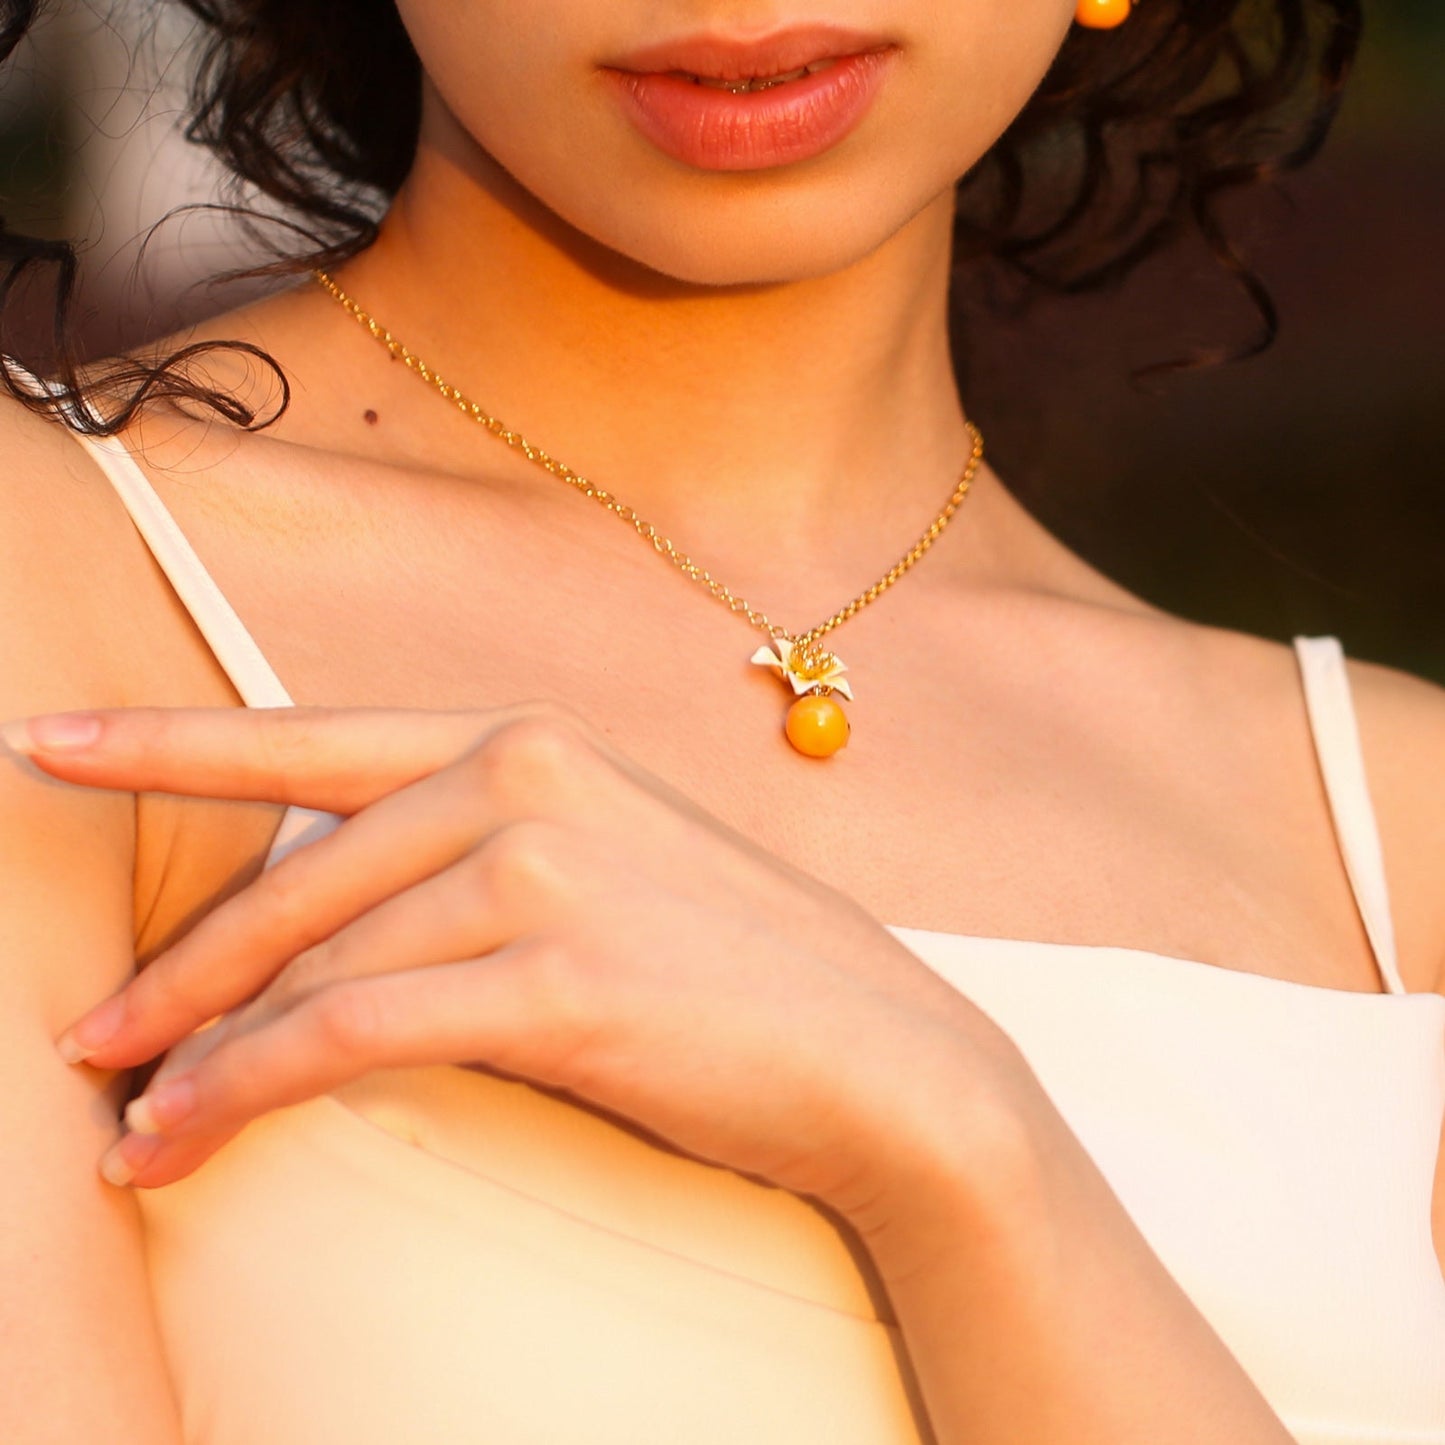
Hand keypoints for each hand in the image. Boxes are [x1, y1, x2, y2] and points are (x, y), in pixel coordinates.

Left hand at [9, 704, 1029, 1240]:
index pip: (314, 738)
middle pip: (295, 875)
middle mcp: (526, 778)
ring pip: (315, 963)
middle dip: (175, 968)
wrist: (877, 1050)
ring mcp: (543, 869)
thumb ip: (473, 860)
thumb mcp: (600, 870)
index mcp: (530, 740)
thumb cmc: (731, 968)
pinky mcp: (557, 976)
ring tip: (134, 1117)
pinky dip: (254, 1084)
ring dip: (203, 1052)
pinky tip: (193, 1129)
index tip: (48, 746)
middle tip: (90, 1035)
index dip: (169, 746)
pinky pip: (356, 1029)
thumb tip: (337, 917)